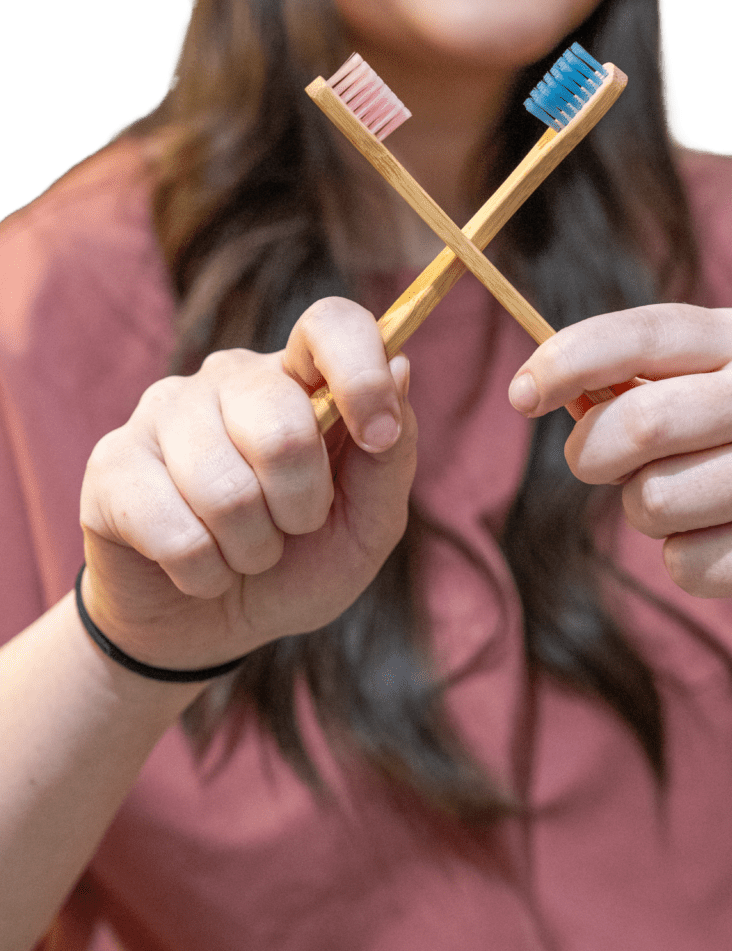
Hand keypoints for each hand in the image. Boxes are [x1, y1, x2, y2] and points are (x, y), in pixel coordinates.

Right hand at [79, 298, 416, 671]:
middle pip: (282, 423)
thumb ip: (391, 456)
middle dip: (302, 504)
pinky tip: (197, 569)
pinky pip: (176, 532)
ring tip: (243, 552)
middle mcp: (229, 377)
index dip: (361, 374)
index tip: (377, 435)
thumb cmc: (296, 563)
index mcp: (298, 377)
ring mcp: (162, 412)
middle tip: (291, 528)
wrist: (206, 627)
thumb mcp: (366, 525)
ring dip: (252, 549)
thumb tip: (401, 367)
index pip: (329, 323)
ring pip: (227, 490)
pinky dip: (204, 574)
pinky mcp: (111, 465)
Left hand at [508, 304, 731, 610]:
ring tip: (685, 503)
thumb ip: (632, 377)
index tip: (521, 393)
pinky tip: (727, 542)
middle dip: (593, 452)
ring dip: (644, 512)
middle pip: (640, 424)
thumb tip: (540, 387)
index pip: (642, 335)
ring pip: (656, 501)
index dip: (567, 360)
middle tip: (596, 464)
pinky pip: (689, 565)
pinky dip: (684, 561)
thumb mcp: (708, 383)